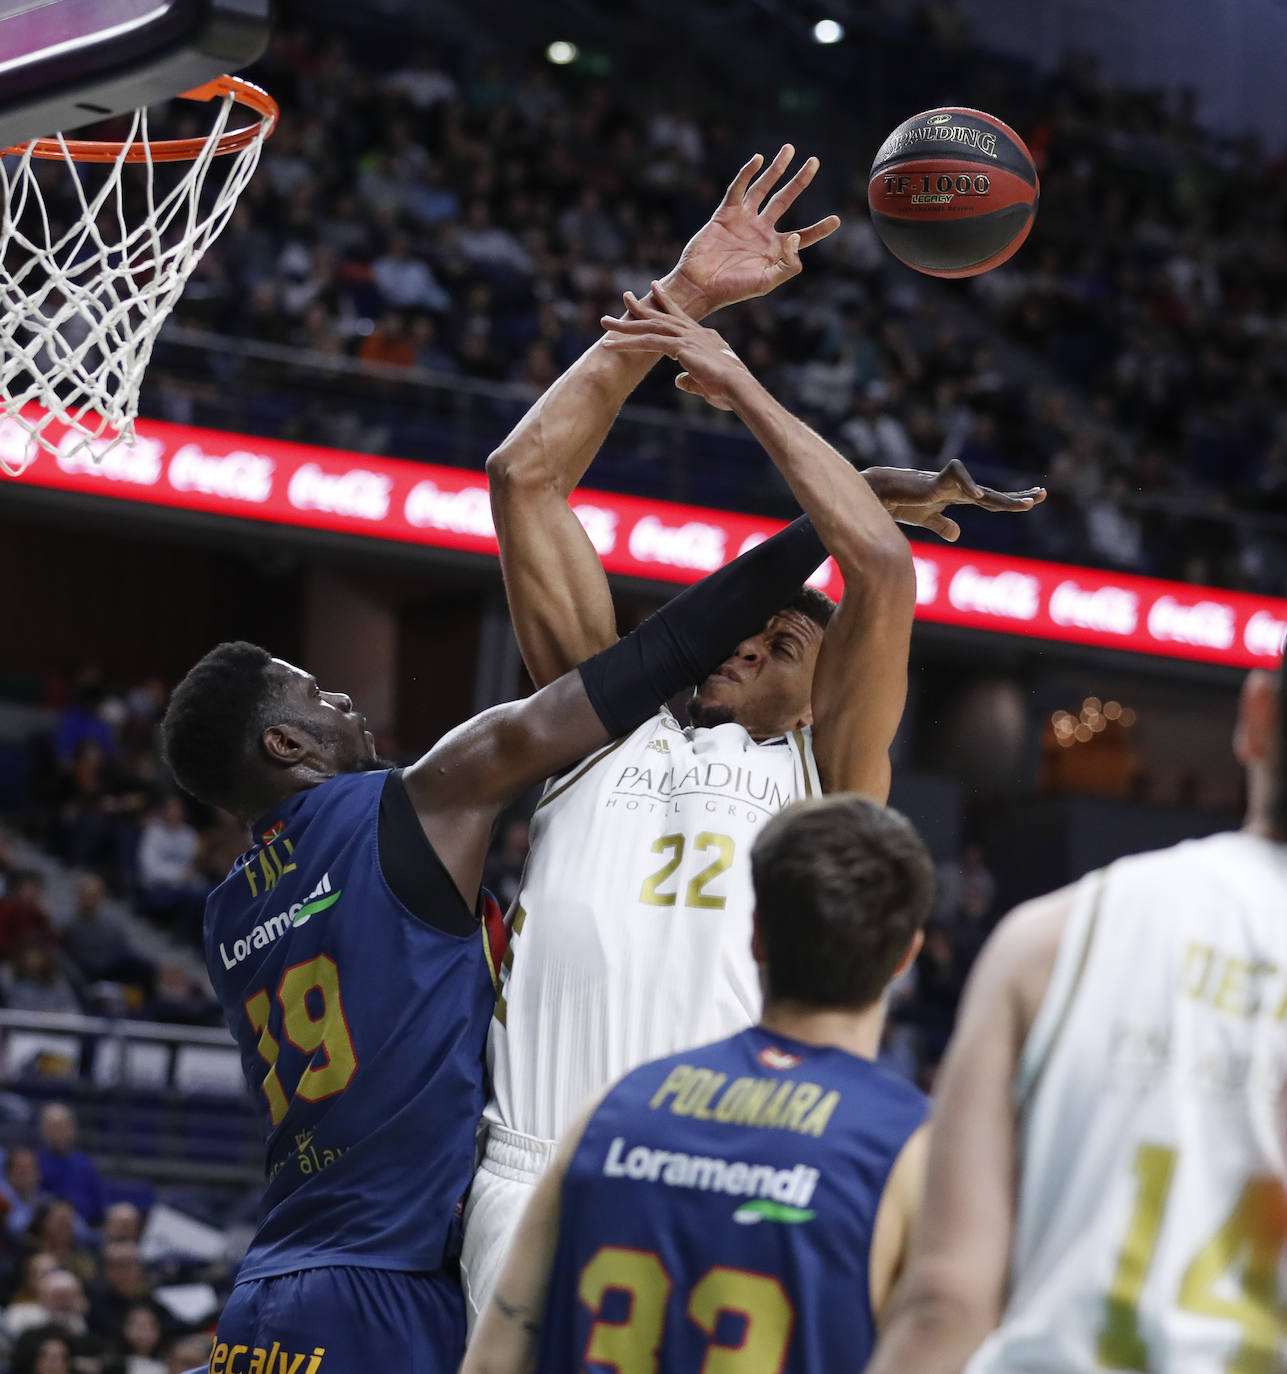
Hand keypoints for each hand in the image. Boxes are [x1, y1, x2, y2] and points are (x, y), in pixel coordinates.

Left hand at [602, 281, 756, 410]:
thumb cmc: (729, 390)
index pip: (680, 317)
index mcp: (704, 338)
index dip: (666, 303)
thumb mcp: (705, 384)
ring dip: (625, 326)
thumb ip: (690, 380)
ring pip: (651, 326)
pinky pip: (648, 342)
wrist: (740, 388)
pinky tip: (610, 344)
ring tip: (604, 322)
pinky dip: (627, 343)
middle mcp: (695, 332)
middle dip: (642, 306)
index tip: (654, 289)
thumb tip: (679, 381)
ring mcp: (687, 338)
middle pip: (662, 316)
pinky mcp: (680, 348)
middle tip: (625, 296)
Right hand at [667, 145, 840, 314]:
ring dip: (776, 169)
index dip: (819, 229)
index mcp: (774, 249)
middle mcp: (761, 231)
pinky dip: (747, 174)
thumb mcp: (766, 282)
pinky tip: (758, 160)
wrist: (700, 285)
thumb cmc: (732, 289)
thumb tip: (795, 238)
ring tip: (789, 149)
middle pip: (786, 200)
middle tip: (814, 162)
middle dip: (800, 181)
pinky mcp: (726, 213)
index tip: (836, 220)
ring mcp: (744, 220)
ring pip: (764, 188)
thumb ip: (787, 264)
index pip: (803, 235)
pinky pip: (738, 189)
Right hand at [862, 461, 1046, 541]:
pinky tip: (980, 498)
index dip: (1011, 500)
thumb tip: (958, 534)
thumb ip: (943, 526)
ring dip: (1003, 498)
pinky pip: (955, 478)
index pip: (991, 500)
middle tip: (1042, 495)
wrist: (879, 494)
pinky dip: (968, 486)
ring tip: (1025, 505)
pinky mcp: (934, 481)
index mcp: (957, 498)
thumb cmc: (900, 503)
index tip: (1033, 500)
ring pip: (982, 491)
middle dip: (1017, 496)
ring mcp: (948, 485)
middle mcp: (957, 490)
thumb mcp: (926, 520)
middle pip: (993, 494)